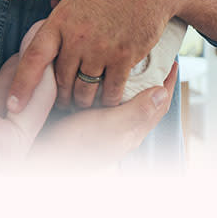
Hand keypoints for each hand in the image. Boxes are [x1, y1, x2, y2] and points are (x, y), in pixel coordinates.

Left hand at [7, 0, 175, 110]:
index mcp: (60, 21)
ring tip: (84, 104)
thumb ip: (62, 21)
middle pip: (60, 82)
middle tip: (63, 104)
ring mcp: (101, 49)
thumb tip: (50, 38)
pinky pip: (111, 91)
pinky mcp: (124, 58)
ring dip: (83, 102)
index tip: (15, 105)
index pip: (34, 59)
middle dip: (60, 98)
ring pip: (84, 91)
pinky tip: (109, 101)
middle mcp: (77, 38)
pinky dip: (109, 100)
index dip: (22, 85)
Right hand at [27, 63, 176, 171]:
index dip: (168, 82)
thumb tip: (163, 91)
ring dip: (130, 82)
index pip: (159, 104)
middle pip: (145, 101)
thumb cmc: (77, 147)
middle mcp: (122, 129)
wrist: (43, 161)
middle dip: (153, 79)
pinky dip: (109, 88)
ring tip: (129, 61)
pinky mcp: (88, 124)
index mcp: (133, 130)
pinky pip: (106, 103)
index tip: (173, 62)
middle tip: (151, 56)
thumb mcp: (110, 127)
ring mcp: (105, 128)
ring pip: (125, 101)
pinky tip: (101, 78)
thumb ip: (137, 111)